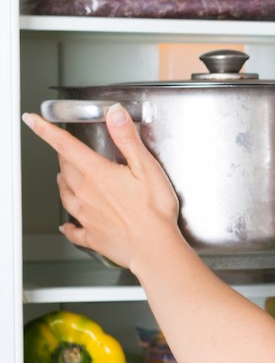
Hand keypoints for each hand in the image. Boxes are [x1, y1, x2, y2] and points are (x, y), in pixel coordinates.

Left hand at [21, 105, 186, 271]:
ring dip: (63, 185)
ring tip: (64, 179)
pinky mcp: (93, 236)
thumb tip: (114, 114)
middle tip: (65, 151)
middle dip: (63, 158)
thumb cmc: (154, 211)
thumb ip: (128, 139)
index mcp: (97, 174)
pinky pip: (73, 231)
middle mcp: (85, 194)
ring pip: (65, 195)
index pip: (65, 146)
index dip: (46, 131)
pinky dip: (67, 227)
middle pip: (65, 170)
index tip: (32, 121)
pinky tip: (66, 226)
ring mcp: (87, 216)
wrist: (154, 248)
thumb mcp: (146, 167)